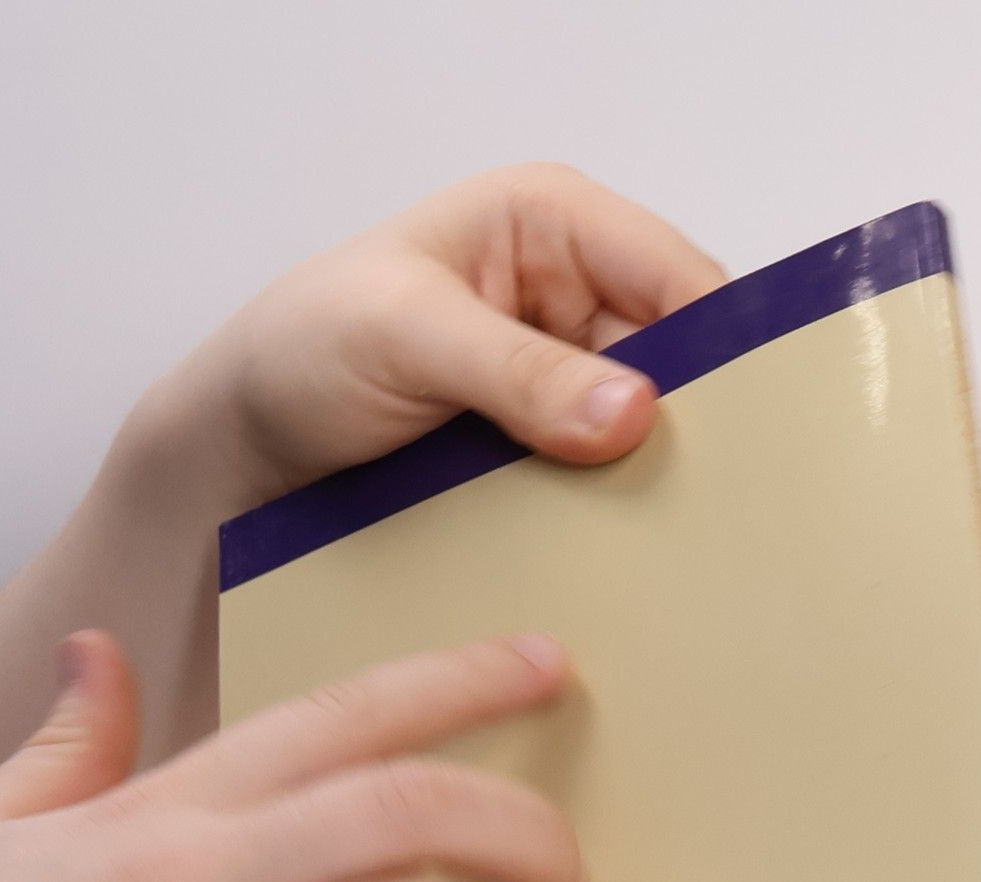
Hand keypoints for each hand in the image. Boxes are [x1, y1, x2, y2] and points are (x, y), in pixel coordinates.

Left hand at [138, 162, 726, 512]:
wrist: (242, 449)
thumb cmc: (300, 352)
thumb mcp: (405, 339)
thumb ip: (517, 371)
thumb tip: (633, 410)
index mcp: (555, 223)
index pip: (682, 280)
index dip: (721, 355)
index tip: (738, 440)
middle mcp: (575, 296)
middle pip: (684, 365)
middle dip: (693, 433)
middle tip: (707, 510)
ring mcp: (566, 383)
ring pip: (654, 438)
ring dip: (655, 488)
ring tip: (669, 547)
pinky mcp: (550, 455)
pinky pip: (611, 487)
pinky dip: (617, 522)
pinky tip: (623, 559)